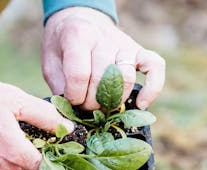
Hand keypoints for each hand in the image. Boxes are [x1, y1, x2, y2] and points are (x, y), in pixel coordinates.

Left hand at [43, 7, 165, 110]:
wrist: (79, 19)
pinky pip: (156, 67)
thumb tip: (73, 112)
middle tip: (84, 106)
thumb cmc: (63, 46)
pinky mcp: (139, 50)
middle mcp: (104, 38)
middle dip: (92, 103)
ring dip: (114, 100)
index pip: (79, 75)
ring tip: (102, 106)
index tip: (71, 100)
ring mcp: (124, 44)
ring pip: (126, 78)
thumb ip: (60, 86)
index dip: (74, 96)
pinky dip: (152, 88)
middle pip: (104, 80)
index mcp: (78, 36)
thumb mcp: (50, 63)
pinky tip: (141, 104)